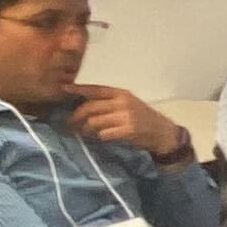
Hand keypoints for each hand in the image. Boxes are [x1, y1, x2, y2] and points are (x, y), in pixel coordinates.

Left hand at [65, 82, 184, 159]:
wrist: (162, 132)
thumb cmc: (142, 118)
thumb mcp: (128, 104)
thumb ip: (109, 103)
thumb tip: (85, 106)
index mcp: (121, 93)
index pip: (96, 89)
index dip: (79, 89)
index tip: (64, 88)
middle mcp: (122, 102)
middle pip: (90, 107)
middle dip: (76, 116)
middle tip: (70, 124)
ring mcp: (125, 116)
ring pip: (94, 121)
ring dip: (86, 129)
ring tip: (84, 133)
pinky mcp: (128, 130)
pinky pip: (104, 133)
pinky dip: (100, 136)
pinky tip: (101, 137)